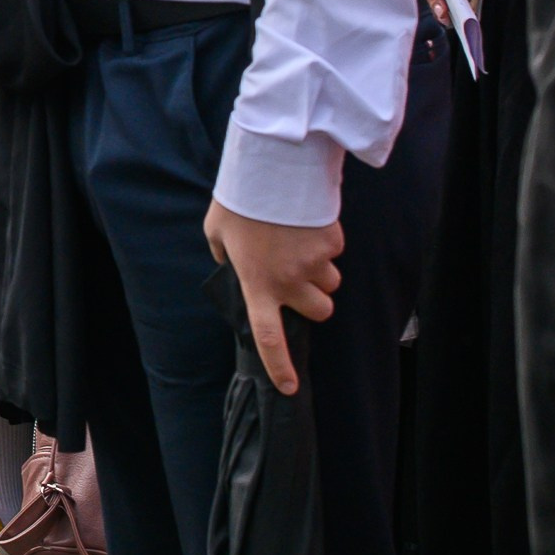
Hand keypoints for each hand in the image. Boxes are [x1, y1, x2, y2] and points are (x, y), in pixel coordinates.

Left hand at [204, 198, 342, 396]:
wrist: (271, 167)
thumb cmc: (240, 200)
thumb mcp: (218, 232)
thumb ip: (226, 257)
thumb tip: (233, 267)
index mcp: (257, 284)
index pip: (269, 337)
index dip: (280, 366)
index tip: (288, 387)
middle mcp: (289, 281)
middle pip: (319, 311)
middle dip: (314, 300)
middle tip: (298, 278)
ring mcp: (314, 263)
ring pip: (331, 284)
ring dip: (320, 272)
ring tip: (299, 243)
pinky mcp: (332, 242)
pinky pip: (335, 253)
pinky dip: (326, 244)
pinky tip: (307, 224)